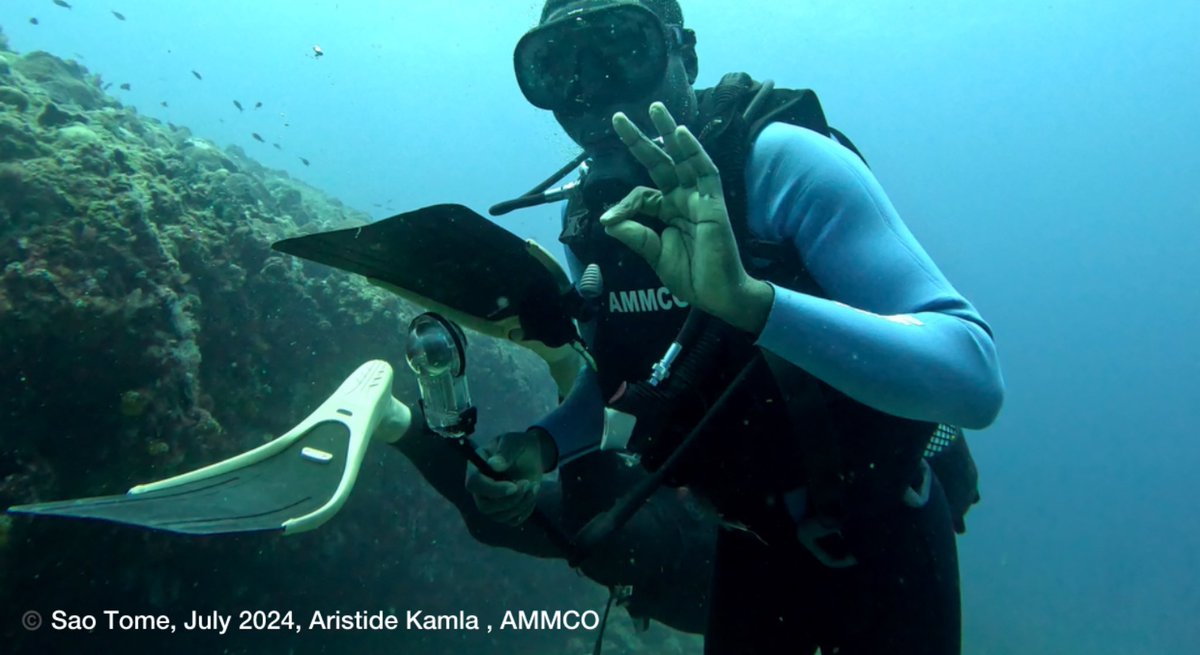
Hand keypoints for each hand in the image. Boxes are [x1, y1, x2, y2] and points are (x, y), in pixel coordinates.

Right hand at [466, 429, 553, 524]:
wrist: (532, 455)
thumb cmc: (519, 445)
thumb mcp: (514, 443)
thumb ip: (505, 452)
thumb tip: (494, 465)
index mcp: (476, 468)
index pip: (473, 484)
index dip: (492, 489)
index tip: (513, 486)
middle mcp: (480, 488)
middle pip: (485, 506)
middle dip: (509, 500)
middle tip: (528, 484)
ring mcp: (491, 501)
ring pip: (499, 516)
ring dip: (521, 504)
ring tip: (534, 486)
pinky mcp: (505, 510)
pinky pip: (512, 520)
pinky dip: (525, 510)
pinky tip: (532, 493)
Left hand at [600, 102, 773, 333]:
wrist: (717, 295)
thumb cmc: (691, 277)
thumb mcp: (654, 254)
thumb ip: (634, 234)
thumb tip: (608, 219)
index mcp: (668, 210)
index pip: (642, 194)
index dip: (623, 205)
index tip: (609, 219)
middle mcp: (683, 199)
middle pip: (660, 162)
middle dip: (640, 139)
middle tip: (617, 117)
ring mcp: (699, 198)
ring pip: (683, 158)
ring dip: (668, 132)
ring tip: (654, 108)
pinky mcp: (713, 203)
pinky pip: (705, 171)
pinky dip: (693, 151)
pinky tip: (680, 133)